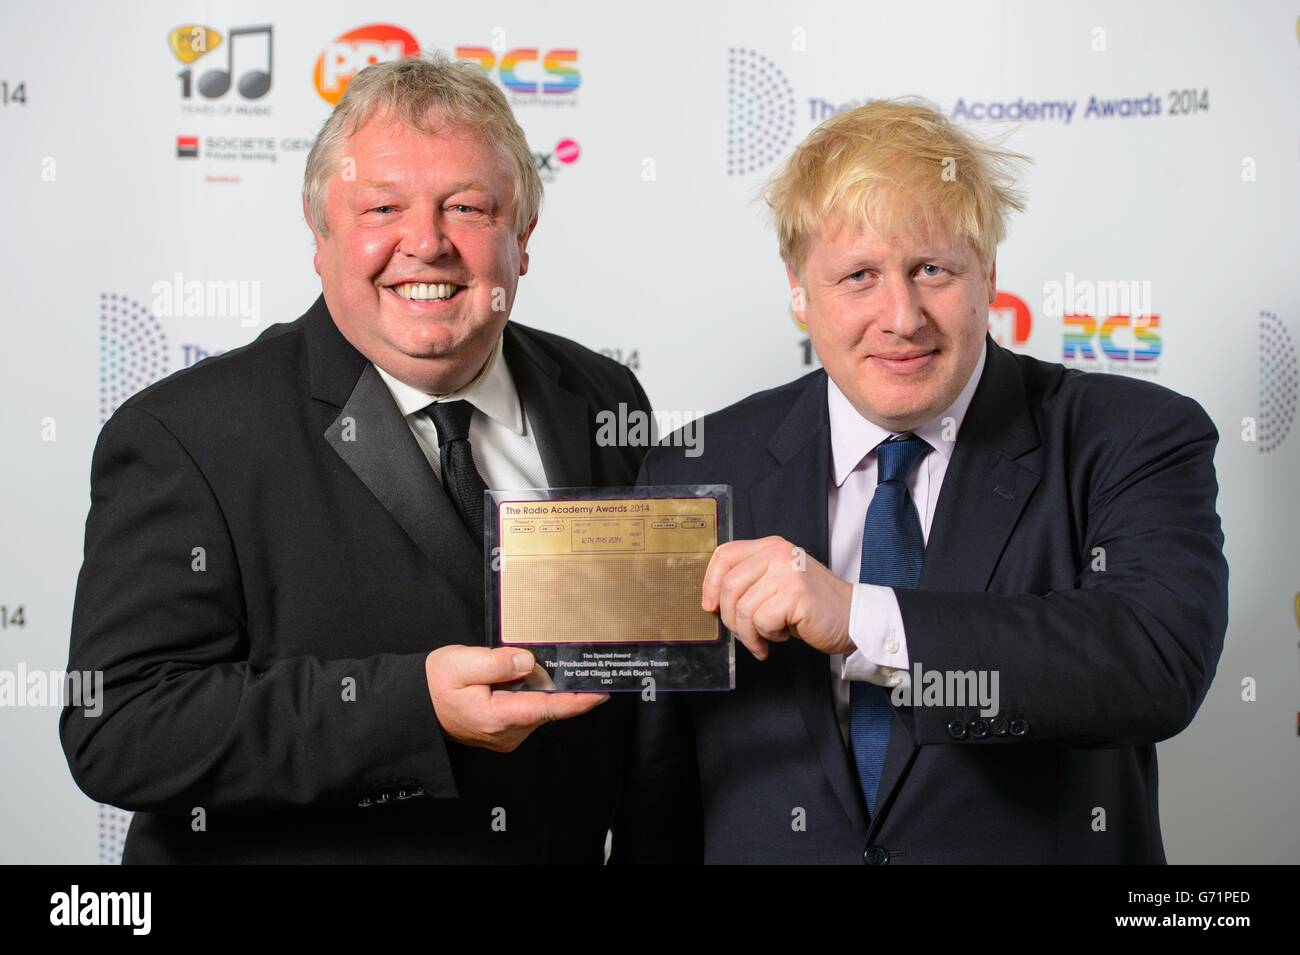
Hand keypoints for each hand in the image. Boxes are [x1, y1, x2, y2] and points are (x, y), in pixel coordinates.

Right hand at [425, 646, 608, 751]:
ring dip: (532, 687)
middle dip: (545, 681)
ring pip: (537, 707)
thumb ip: (498, 663)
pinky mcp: (505, 733)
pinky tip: (505, 682)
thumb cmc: (435, 684)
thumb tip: (529, 661)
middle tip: (527, 660)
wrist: (416, 706)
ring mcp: (507, 736)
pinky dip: (525, 694)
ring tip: (502, 672)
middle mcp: (507, 733)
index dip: (577, 702)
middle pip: (545, 705)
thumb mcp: (462, 663)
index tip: (600, 693)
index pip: (547, 710)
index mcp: (498, 717)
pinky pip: (527, 711)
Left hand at [702, 536, 853, 659]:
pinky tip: (783, 634)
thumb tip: (713, 599)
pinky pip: (762, 621)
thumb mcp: (778, 581)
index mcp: (770, 547)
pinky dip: (768, 636)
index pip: (724, 555)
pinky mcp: (796, 595)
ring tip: (766, 637)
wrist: (852, 616)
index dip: (710, 583)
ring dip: (750, 633)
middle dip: (730, 618)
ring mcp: (787, 572)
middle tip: (745, 633)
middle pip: (728, 585)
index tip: (710, 606)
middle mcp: (777, 554)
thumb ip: (750, 581)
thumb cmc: (812, 605)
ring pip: (743, 608)